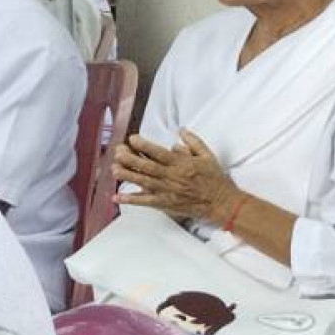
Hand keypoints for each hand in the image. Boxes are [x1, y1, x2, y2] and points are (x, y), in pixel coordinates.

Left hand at [116, 131, 242, 224]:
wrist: (221, 202)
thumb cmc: (214, 178)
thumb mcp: (207, 155)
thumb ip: (193, 142)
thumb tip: (180, 130)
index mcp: (181, 163)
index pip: (158, 152)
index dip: (143, 145)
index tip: (132, 139)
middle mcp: (172, 176)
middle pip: (146, 166)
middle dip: (130, 158)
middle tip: (117, 152)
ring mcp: (167, 190)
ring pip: (143, 181)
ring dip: (127, 175)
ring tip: (113, 169)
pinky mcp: (165, 203)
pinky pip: (145, 201)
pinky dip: (131, 199)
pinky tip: (117, 197)